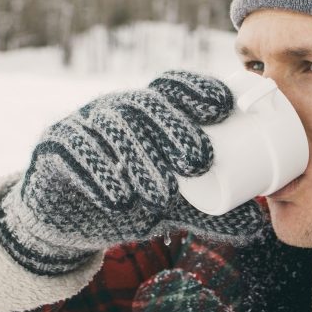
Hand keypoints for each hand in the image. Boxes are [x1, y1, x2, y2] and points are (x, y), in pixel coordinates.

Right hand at [0, 70, 267, 274]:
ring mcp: (82, 123)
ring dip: (139, 157)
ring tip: (162, 192)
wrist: (66, 222)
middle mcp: (115, 108)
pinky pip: (72, 149)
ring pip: (111, 126)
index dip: (197, 88)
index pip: (173, 86)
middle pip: (146, 103)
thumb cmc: (126, 200)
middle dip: (174, 127)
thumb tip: (259, 225)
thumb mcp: (171, 208)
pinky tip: (116, 197)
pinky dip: (96, 172)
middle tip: (199, 160)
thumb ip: (210, 213)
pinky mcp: (52, 146)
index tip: (225, 106)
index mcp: (148, 111)